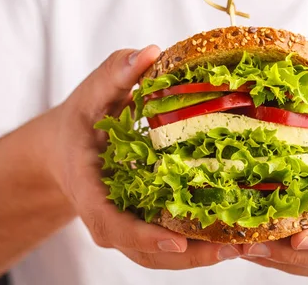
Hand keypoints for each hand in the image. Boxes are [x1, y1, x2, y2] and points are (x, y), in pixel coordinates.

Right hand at [44, 46, 240, 268]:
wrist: (64, 148)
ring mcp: (126, 226)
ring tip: (242, 248)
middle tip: (232, 249)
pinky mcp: (142, 223)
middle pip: (144, 252)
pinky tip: (233, 235)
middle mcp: (108, 218)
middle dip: (187, 256)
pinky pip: (168, 241)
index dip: (143, 237)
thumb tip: (149, 52)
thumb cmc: (80, 121)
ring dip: (199, 256)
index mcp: (90, 191)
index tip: (177, 240)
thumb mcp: (92, 93)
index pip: (113, 225)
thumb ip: (116, 74)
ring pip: (160, 255)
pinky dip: (197, 242)